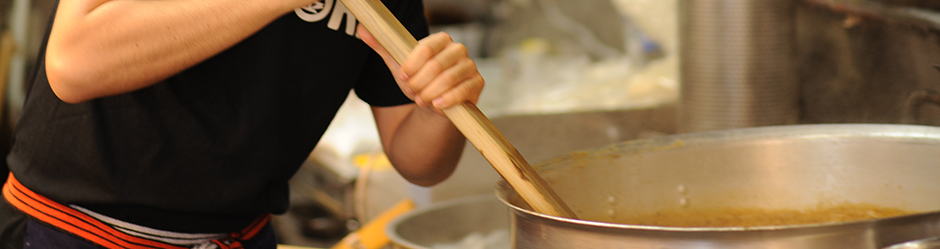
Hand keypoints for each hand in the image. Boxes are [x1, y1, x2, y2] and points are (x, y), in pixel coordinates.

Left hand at [358, 25, 483, 113]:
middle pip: (436, 65)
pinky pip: (462, 91)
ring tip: (422, 100)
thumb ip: (382, 46)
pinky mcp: (477, 83)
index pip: (426, 48)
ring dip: (430, 93)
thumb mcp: (399, 65)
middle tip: (412, 92)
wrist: (434, 105)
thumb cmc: (418, 82)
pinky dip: (447, 100)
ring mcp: (470, 66)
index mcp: (440, 40)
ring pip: (448, 79)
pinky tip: (437, 106)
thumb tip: (362, 28)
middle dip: (420, 83)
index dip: (411, 65)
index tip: (403, 76)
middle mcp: (458, 50)